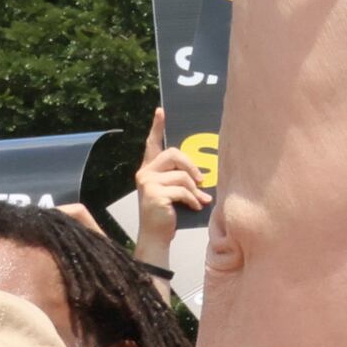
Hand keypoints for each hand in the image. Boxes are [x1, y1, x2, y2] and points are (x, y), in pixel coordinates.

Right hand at [132, 111, 205, 253]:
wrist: (157, 236)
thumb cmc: (168, 213)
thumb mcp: (175, 191)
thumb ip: (183, 179)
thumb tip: (203, 176)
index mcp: (149, 170)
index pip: (152, 144)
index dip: (157, 127)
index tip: (161, 111)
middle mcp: (144, 173)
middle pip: (174, 154)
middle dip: (192, 166)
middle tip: (202, 180)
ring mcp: (147, 183)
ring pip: (181, 175)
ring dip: (194, 189)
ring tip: (198, 199)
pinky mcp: (154, 193)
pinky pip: (182, 190)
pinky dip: (193, 199)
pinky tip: (195, 207)